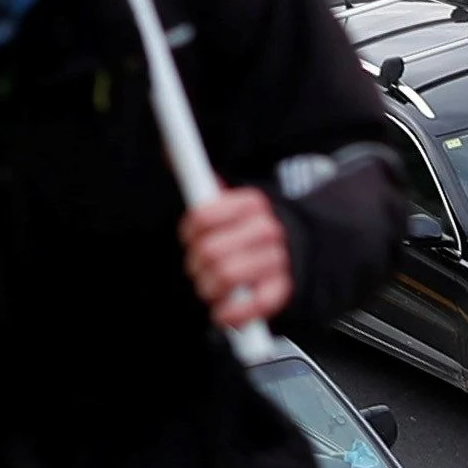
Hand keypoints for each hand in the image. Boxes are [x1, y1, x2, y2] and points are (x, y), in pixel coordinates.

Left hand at [182, 187, 292, 327]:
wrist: (297, 251)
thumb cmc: (250, 228)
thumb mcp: (230, 200)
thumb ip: (203, 181)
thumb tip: (171, 154)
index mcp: (251, 202)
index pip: (203, 216)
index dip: (189, 232)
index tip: (189, 238)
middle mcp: (268, 229)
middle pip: (211, 250)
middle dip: (195, 264)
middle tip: (197, 267)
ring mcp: (278, 259)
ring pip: (226, 276)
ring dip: (209, 288)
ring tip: (210, 287)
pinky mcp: (284, 289)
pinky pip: (255, 304)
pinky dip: (232, 313)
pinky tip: (223, 312)